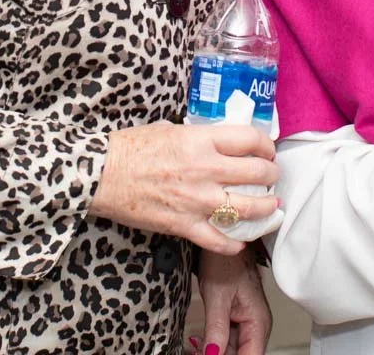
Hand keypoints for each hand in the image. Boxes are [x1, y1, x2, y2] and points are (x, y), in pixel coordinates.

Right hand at [89, 122, 279, 254]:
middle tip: (272, 176)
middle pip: (257, 172)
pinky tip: (241, 240)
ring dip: (266, 208)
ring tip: (270, 207)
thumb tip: (220, 141)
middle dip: (272, 174)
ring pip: (247, 208)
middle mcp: (206, 169)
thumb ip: (200, 137)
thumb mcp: (172, 129)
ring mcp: (197, 200)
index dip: (266, 144)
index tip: (267, 150)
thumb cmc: (133, 146)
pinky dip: (235, 243)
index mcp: (202, 140)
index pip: (250, 139)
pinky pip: (219, 239)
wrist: (102, 174)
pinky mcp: (184, 225)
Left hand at [192, 249, 271, 354]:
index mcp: (258, 323)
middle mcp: (256, 325)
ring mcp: (246, 322)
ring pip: (232, 350)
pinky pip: (227, 340)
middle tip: (196, 353)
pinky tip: (198, 345)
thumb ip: (217, 330)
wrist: (226, 238)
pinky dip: (212, 345)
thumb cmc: (227, 260)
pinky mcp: (236, 317)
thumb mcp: (217, 297)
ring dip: (214, 353)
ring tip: (194, 349)